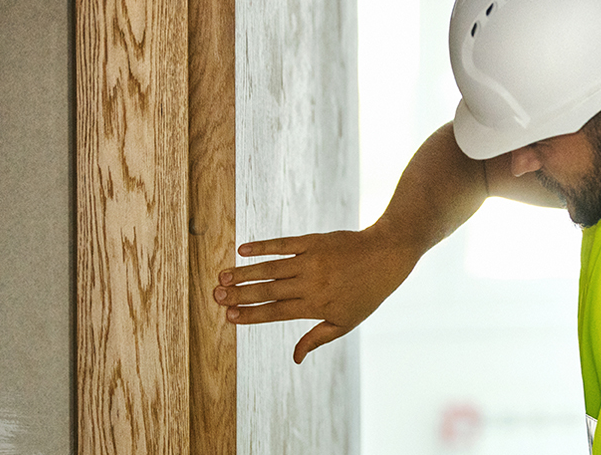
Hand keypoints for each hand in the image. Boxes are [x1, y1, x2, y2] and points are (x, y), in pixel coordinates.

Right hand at [213, 224, 419, 362]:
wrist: (386, 256)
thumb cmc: (366, 293)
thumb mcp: (346, 323)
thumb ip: (317, 338)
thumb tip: (294, 358)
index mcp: (316, 306)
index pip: (276, 312)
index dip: (250, 315)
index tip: (228, 317)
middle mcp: (310, 284)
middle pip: (268, 290)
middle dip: (239, 294)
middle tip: (215, 296)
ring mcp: (311, 261)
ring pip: (270, 268)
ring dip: (244, 273)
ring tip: (222, 277)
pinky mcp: (314, 241)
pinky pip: (283, 244)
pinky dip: (262, 247)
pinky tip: (243, 250)